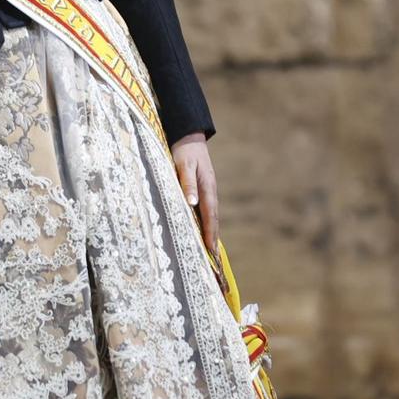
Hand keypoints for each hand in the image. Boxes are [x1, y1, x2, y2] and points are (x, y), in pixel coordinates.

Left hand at [171, 132, 218, 254]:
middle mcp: (209, 193)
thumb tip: (192, 203)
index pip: (209, 217)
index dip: (210, 235)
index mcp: (207, 188)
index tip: (210, 252)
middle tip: (214, 261)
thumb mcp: (184, 165)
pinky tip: (201, 233)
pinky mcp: (202, 191)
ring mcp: (207, 192)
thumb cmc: (184, 151)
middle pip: (213, 221)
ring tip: (209, 253)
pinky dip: (205, 225)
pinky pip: (205, 212)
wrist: (188, 137)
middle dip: (213, 240)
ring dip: (210, 235)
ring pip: (210, 218)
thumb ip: (187, 183)